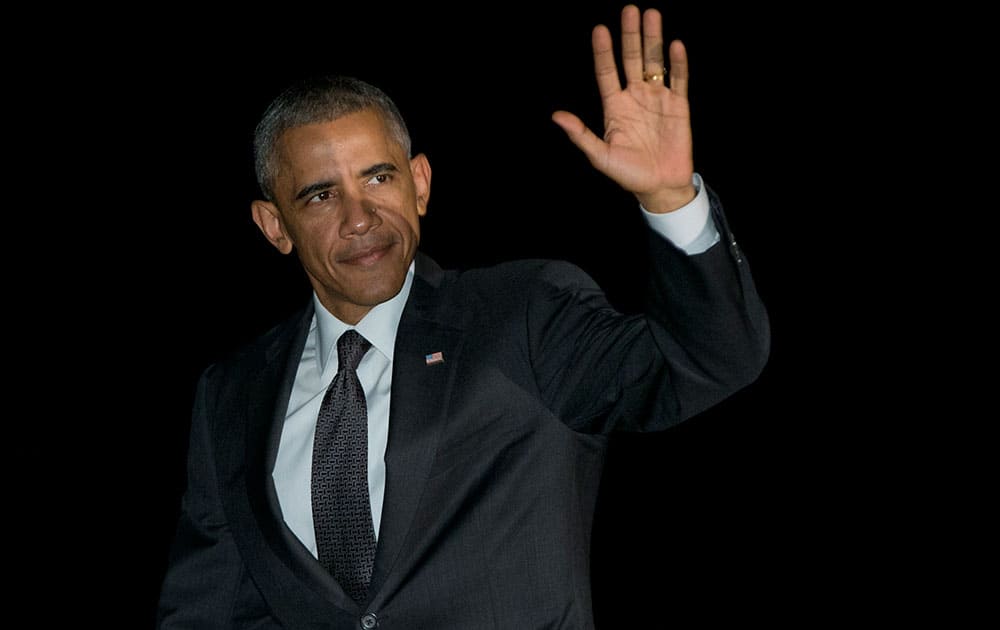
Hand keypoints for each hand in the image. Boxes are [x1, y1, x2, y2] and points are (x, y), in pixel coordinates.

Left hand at [552, 4, 694, 212]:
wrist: (660, 187)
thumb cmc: (628, 174)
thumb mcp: (600, 156)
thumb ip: (580, 135)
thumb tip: (556, 116)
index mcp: (614, 106)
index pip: (607, 72)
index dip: (603, 52)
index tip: (600, 30)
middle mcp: (635, 96)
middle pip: (631, 59)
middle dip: (630, 35)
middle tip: (629, 10)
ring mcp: (657, 98)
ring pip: (654, 63)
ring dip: (653, 40)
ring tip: (651, 14)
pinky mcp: (679, 106)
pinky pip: (679, 80)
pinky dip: (677, 64)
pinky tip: (675, 46)